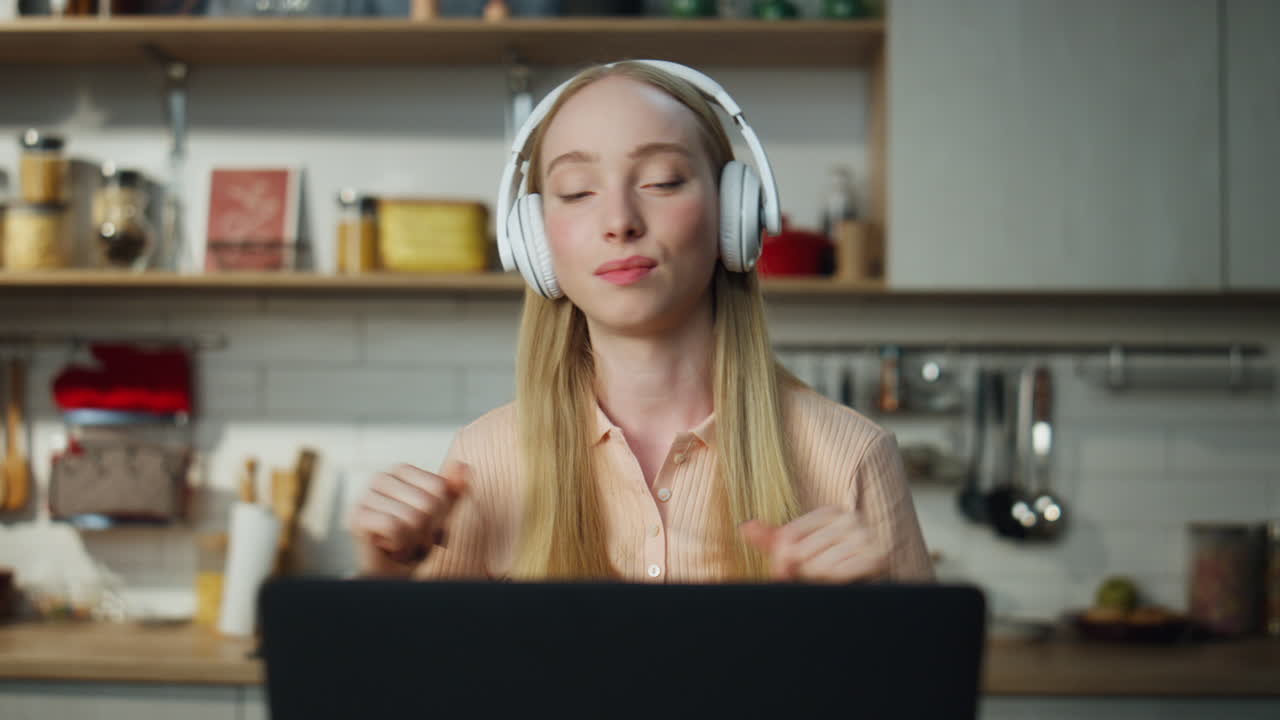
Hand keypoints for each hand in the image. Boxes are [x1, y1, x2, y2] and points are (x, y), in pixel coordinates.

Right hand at [350, 460, 469, 577]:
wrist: (394, 577)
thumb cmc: (419, 544)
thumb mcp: (443, 515)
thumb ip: (454, 490)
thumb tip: (462, 465)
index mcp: (401, 470)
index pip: (440, 487)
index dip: (441, 515)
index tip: (428, 526)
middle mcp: (381, 478)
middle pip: (428, 503)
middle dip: (428, 530)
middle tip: (414, 539)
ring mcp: (365, 496)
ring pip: (413, 517)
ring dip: (414, 541)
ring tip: (403, 544)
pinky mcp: (356, 517)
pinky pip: (394, 527)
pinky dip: (400, 545)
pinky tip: (392, 548)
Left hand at [740, 506, 886, 582]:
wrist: (877, 586)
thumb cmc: (837, 567)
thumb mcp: (806, 550)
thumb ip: (776, 540)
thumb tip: (745, 527)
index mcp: (831, 513)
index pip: (789, 535)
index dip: (779, 559)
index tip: (780, 574)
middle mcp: (850, 519)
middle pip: (800, 552)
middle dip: (798, 573)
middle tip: (807, 581)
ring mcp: (865, 537)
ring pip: (817, 566)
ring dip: (817, 581)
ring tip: (828, 582)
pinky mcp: (875, 558)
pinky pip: (836, 574)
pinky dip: (833, 584)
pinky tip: (840, 584)